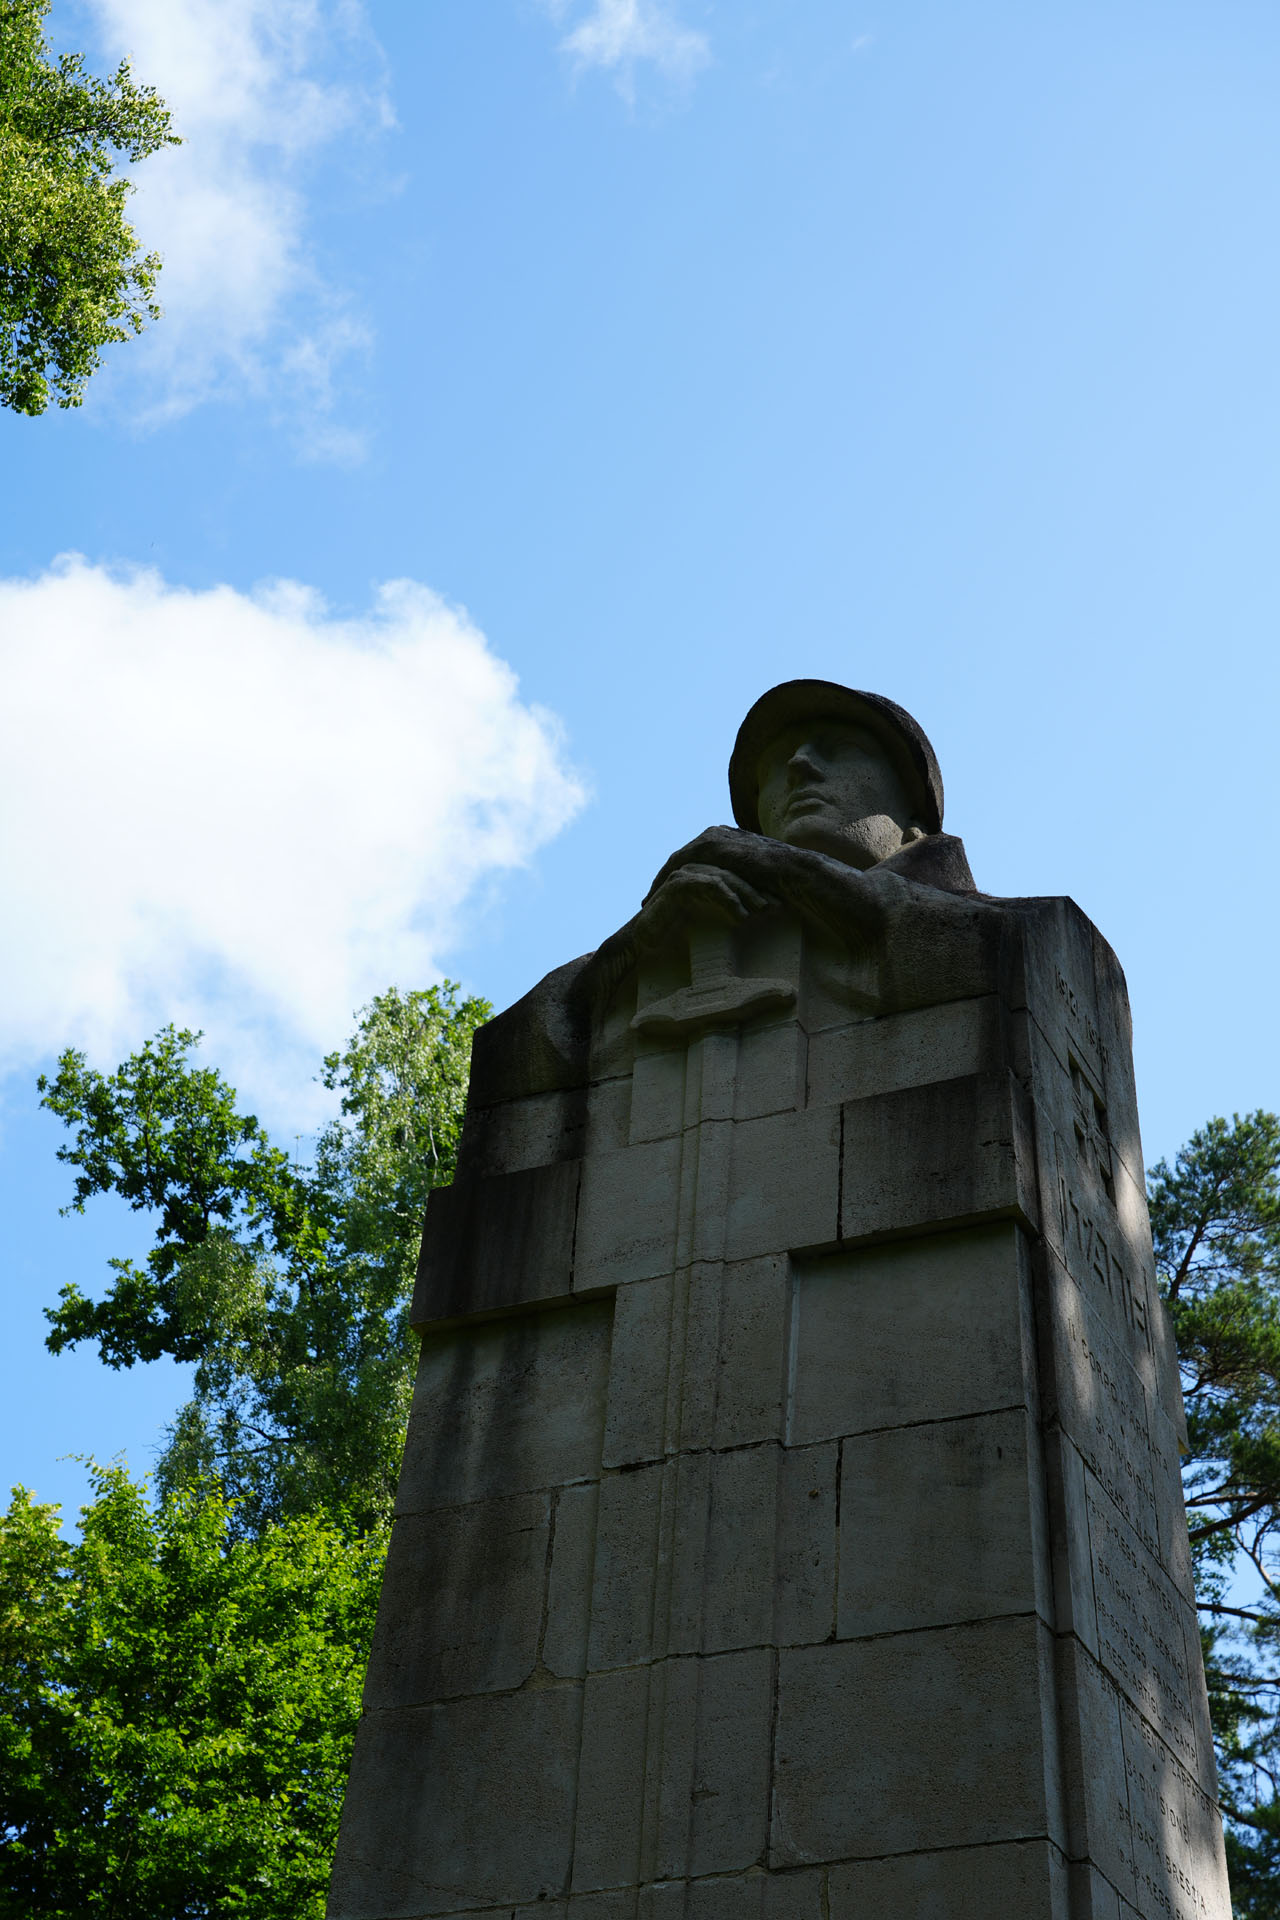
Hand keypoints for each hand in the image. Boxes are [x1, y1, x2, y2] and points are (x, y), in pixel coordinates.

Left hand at [645, 824, 884, 946]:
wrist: (859, 903)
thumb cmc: (835, 912)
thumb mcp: (792, 908)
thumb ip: (771, 908)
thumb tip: (757, 928)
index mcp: (763, 857)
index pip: (714, 856)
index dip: (688, 874)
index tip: (666, 898)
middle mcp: (759, 846)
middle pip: (700, 846)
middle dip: (672, 869)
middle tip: (649, 898)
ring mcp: (761, 848)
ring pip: (702, 846)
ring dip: (674, 869)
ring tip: (653, 897)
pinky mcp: (761, 857)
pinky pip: (715, 854)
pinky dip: (692, 869)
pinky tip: (676, 890)